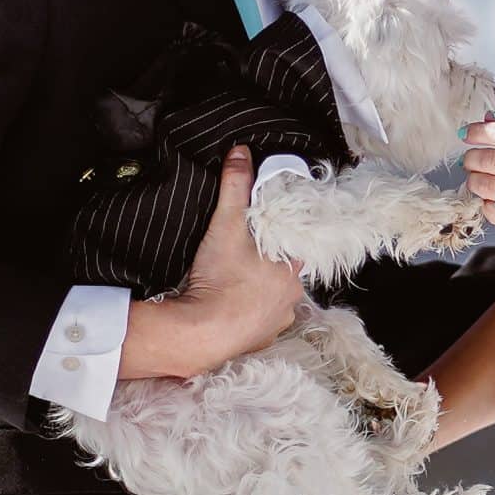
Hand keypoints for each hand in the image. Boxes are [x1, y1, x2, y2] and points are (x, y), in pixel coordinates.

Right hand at [169, 145, 305, 371]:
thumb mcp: (227, 223)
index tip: (263, 234)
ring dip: (258, 291)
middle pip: (284, 273)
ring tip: (234, 280)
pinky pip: (257, 323)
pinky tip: (230, 305)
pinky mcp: (258, 342)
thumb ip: (236, 186)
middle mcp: (292, 299)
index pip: (295, 246)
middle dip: (267, 264)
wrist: (199, 334)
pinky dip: (246, 315)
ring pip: (273, 300)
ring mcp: (276, 324)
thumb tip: (241, 152)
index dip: (280, 237)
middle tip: (243, 255)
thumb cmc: (221, 278)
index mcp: (293, 269)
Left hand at [460, 116, 494, 260]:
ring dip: (474, 180)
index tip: (467, 133)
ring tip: (480, 179)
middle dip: (471, 158)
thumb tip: (489, 120)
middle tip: (470, 159)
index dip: (478, 131)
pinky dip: (487, 203)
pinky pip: (490, 211)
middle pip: (488, 159)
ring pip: (484, 185)